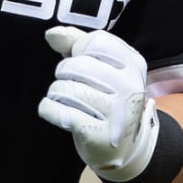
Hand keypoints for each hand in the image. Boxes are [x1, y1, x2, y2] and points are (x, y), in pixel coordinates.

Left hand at [37, 26, 158, 180]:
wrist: (124, 148)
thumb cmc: (107, 99)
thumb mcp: (102, 67)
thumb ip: (77, 44)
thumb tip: (52, 34)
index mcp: (133, 64)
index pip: (95, 41)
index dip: (78, 50)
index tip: (80, 61)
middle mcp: (129, 87)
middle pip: (77, 65)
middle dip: (63, 72)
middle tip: (68, 83)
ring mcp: (116, 112)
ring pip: (65, 88)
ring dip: (55, 92)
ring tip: (63, 98)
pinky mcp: (98, 134)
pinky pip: (58, 111)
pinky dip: (48, 108)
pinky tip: (55, 110)